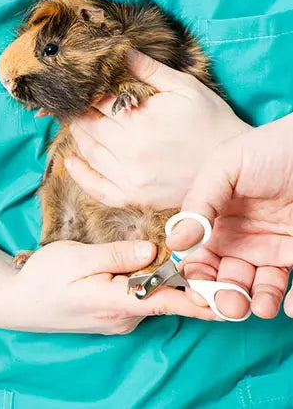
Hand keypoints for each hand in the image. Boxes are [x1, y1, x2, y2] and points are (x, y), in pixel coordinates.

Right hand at [0, 240, 214, 332]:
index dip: (197, 300)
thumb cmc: (46, 278)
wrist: (21, 302)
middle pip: (164, 297)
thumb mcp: (78, 258)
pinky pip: (140, 297)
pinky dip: (149, 283)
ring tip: (178, 254)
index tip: (224, 297)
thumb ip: (117, 255)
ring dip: (164, 279)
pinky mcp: (115, 313)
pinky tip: (146, 265)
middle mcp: (124, 316)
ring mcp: (120, 318)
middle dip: (185, 280)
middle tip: (205, 255)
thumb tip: (152, 250)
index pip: (166, 302)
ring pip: (152, 296)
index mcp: (116, 302)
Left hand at [65, 51, 248, 209]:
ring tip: (77, 124)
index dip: (88, 91)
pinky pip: (99, 190)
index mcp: (141, 121)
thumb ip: (150, 70)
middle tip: (73, 103)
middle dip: (79, 112)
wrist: (230, 166)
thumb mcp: (185, 87)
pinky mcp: (136, 198)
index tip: (81, 85)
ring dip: (79, 137)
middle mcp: (130, 152)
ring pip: (91, 154)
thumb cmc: (211, 121)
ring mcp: (131, 179)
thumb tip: (120, 51)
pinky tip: (72, 162)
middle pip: (90, 127)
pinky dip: (81, 176)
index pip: (100, 102)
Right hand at [167, 113, 292, 318]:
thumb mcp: (224, 167)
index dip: (195, 277)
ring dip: (254, 303)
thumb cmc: (268, 150)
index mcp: (213, 221)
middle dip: (223, 297)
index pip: (197, 257)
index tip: (198, 292)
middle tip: (230, 304)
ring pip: (255, 287)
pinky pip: (292, 285)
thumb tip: (175, 242)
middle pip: (223, 278)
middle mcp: (238, 238)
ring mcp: (269, 247)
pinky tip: (290, 305)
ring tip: (260, 306)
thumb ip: (199, 203)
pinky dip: (291, 301)